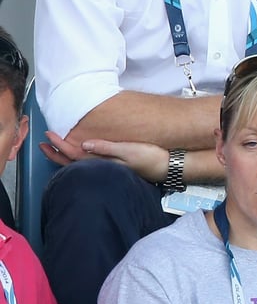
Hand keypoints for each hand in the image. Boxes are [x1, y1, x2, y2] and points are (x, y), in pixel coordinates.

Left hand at [45, 130, 170, 182]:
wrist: (167, 166)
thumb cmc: (150, 157)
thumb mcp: (130, 150)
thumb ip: (107, 148)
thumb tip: (84, 145)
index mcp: (102, 162)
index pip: (74, 154)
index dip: (59, 145)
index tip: (48, 135)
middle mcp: (101, 167)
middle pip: (71, 162)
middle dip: (55, 153)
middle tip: (42, 144)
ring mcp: (107, 168)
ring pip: (78, 164)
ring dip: (64, 156)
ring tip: (53, 149)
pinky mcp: (113, 167)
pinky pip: (88, 163)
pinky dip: (77, 158)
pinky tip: (77, 154)